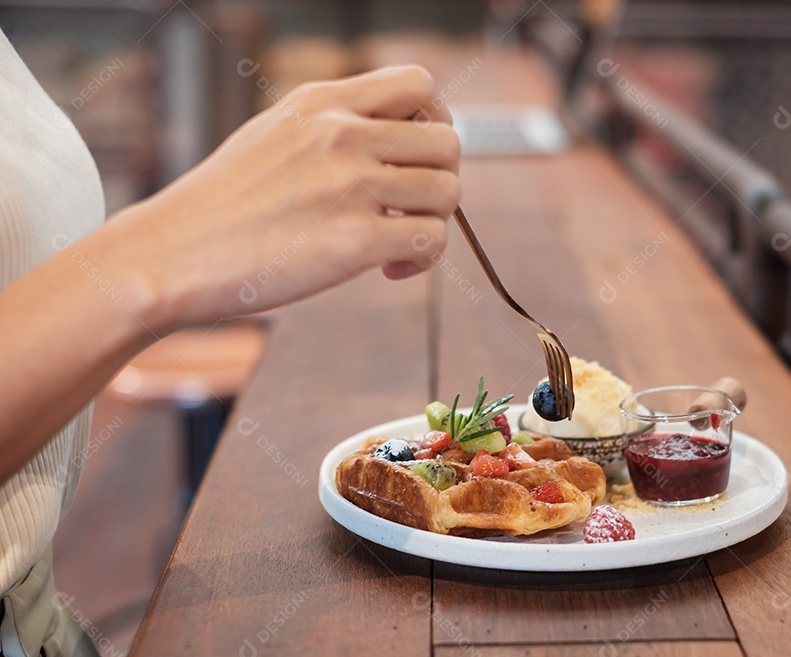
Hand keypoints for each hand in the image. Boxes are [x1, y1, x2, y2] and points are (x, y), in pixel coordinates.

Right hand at [88, 64, 459, 331]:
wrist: (172, 255)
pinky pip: (432, 239)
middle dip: (439, 178)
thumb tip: (392, 137)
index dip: (435, 121)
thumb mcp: (274, 134)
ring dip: (434, 222)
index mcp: (321, 102)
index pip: (420, 84)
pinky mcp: (356, 240)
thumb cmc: (221, 205)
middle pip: (448, 142)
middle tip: (409, 207)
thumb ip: (331, 126)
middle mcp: (341, 135)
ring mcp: (350, 186)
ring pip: (449, 192)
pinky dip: (423, 259)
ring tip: (397, 242)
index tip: (413, 157)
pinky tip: (389, 269)